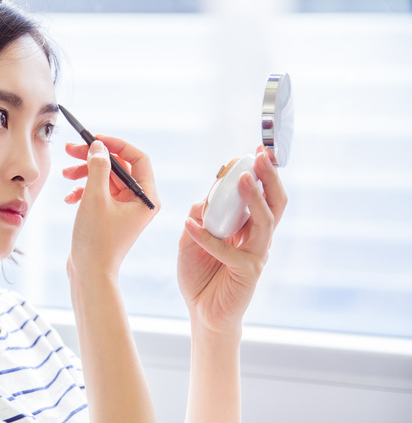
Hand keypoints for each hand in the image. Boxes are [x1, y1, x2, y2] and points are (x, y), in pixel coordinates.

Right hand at [63, 136, 160, 277]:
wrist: (89, 273)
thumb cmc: (97, 240)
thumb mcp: (95, 198)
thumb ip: (98, 167)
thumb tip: (98, 146)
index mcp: (147, 197)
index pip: (138, 157)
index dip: (116, 144)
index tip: (94, 139)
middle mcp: (140, 201)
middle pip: (119, 166)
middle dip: (93, 158)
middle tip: (71, 150)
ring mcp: (125, 209)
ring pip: (106, 178)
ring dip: (85, 173)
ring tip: (65, 174)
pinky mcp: (110, 215)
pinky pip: (99, 192)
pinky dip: (83, 190)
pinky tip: (69, 197)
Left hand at [177, 147, 286, 335]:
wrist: (203, 313)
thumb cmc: (200, 275)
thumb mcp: (190, 240)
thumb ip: (199, 219)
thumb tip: (203, 200)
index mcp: (246, 227)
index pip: (260, 195)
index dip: (261, 174)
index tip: (257, 151)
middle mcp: (257, 238)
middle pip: (273, 203)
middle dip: (269, 178)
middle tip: (261, 156)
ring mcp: (256, 255)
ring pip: (263, 222)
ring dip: (253, 199)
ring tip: (242, 179)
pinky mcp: (247, 273)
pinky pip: (230, 251)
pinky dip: (208, 238)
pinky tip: (189, 227)